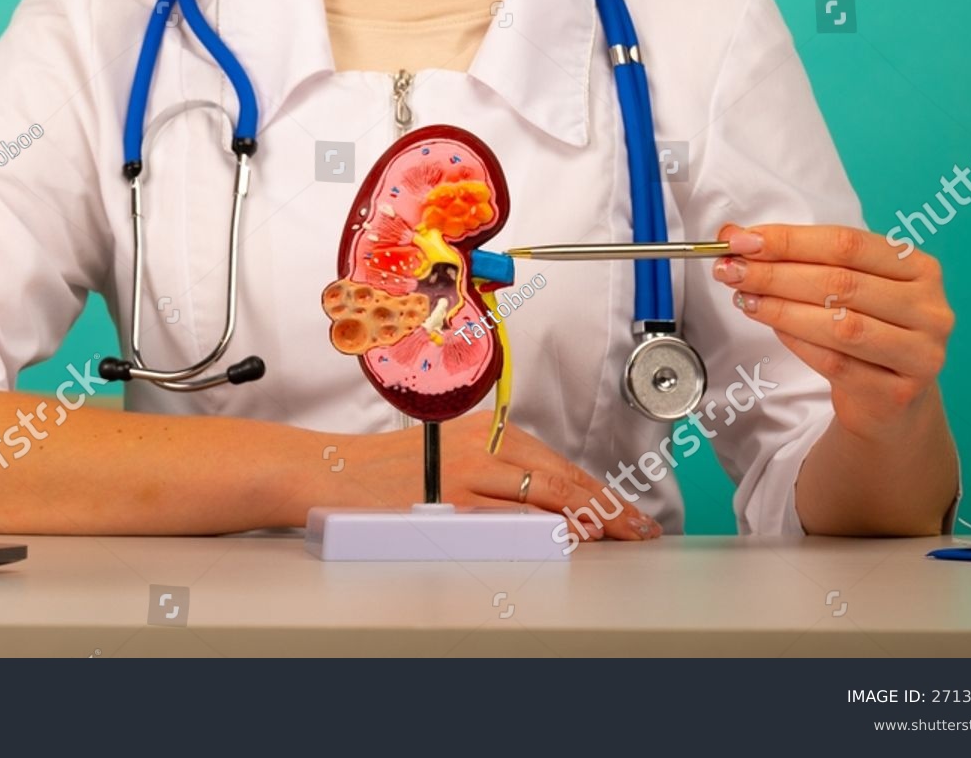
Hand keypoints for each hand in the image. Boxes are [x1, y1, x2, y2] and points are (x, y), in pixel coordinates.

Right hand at [327, 411, 661, 540]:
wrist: (331, 471)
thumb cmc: (385, 471)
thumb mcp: (449, 457)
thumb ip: (494, 474)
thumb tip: (549, 506)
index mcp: (486, 432)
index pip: (558, 463)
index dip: (599, 490)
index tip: (628, 513)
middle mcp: (481, 445)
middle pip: (561, 476)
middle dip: (607, 506)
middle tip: (639, 529)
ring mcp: (466, 471)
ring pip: (544, 493)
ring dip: (587, 516)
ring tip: (617, 536)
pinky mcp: (450, 498)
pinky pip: (508, 513)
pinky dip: (543, 526)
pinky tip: (568, 539)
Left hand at [711, 223, 954, 439]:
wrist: (891, 401)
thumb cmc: (866, 330)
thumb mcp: (843, 285)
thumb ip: (797, 257)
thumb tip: (734, 235)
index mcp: (919, 268)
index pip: (847, 243)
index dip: (789, 240)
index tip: (741, 241)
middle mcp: (929, 308)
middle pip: (841, 282)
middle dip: (775, 274)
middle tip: (730, 270)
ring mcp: (920, 353)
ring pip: (839, 324)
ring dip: (781, 309)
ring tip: (744, 299)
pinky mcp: (897, 393)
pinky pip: (836, 363)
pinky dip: (797, 343)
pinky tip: (773, 329)